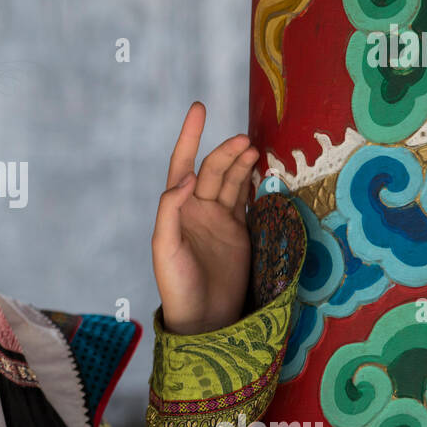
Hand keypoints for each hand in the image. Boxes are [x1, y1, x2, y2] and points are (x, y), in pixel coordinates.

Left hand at [152, 101, 257, 335]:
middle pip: (212, 170)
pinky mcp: (239, 232)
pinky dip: (253, 182)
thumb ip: (170, 210)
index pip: (181, 164)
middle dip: (226, 152)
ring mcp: (219, 220)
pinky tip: (261, 169)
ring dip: (241, 163)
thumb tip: (185, 178)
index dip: (189, 137)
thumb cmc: (176, 285)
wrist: (204, 318)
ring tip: (255, 149)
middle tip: (245, 141)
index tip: (199, 108)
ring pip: (231, 182)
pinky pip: (246, 200)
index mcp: (176, 209)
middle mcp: (197, 210)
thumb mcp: (165, 247)